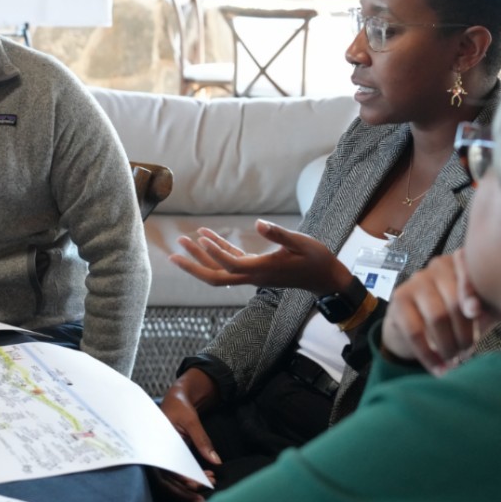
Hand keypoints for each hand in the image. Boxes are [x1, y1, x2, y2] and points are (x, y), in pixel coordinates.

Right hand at [151, 369, 221, 501]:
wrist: (177, 398)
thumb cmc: (180, 406)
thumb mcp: (192, 421)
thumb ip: (202, 441)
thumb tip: (216, 462)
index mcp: (156, 443)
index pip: (165, 468)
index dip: (179, 479)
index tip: (195, 484)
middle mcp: (156, 452)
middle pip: (166, 480)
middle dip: (184, 491)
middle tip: (202, 497)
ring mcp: (163, 456)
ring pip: (172, 479)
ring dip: (189, 487)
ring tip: (209, 485)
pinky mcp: (171, 457)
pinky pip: (178, 472)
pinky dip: (191, 478)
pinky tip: (206, 478)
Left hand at [170, 220, 349, 297]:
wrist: (326, 278)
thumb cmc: (316, 260)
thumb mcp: (300, 242)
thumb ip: (278, 234)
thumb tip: (257, 223)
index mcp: (262, 271)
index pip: (230, 265)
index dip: (215, 252)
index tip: (201, 237)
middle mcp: (253, 276)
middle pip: (215, 278)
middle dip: (194, 266)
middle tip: (174, 252)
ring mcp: (253, 274)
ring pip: (220, 271)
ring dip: (201, 258)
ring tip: (183, 240)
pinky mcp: (256, 269)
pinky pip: (231, 263)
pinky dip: (218, 252)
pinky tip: (208, 238)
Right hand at [381, 249, 489, 374]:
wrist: (416, 325)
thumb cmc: (457, 317)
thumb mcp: (477, 310)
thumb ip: (484, 308)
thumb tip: (481, 312)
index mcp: (462, 263)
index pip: (468, 272)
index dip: (472, 292)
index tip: (476, 313)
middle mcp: (439, 266)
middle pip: (454, 301)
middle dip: (464, 334)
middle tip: (468, 353)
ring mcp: (416, 280)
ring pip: (437, 317)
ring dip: (448, 346)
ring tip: (455, 362)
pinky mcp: (399, 298)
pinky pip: (415, 331)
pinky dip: (428, 355)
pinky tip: (438, 369)